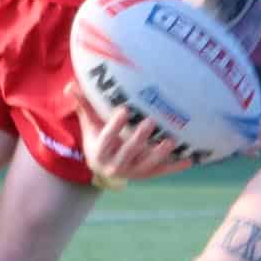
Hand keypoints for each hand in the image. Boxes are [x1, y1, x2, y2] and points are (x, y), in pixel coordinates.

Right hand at [66, 81, 193, 184]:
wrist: (104, 167)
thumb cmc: (97, 138)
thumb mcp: (89, 124)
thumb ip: (83, 105)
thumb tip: (70, 85)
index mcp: (100, 151)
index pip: (106, 138)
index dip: (115, 125)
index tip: (124, 110)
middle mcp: (115, 165)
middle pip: (128, 152)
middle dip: (139, 138)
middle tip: (151, 122)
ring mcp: (132, 172)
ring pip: (147, 165)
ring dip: (160, 154)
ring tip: (171, 140)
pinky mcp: (146, 175)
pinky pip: (161, 172)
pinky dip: (175, 167)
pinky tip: (189, 160)